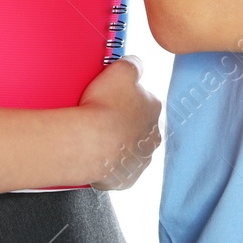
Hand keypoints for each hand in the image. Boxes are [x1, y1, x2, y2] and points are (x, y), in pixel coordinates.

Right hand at [77, 55, 161, 189]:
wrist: (88, 143)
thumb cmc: (104, 107)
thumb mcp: (121, 70)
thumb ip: (133, 64)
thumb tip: (136, 64)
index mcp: (154, 108)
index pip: (144, 98)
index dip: (125, 96)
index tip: (111, 97)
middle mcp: (152, 135)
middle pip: (138, 124)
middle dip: (124, 121)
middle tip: (101, 116)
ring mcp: (140, 159)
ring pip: (129, 148)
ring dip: (116, 143)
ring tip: (95, 137)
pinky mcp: (125, 178)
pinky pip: (117, 169)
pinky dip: (108, 163)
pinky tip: (95, 154)